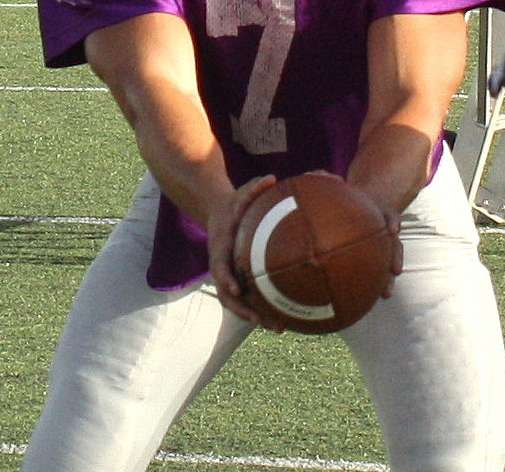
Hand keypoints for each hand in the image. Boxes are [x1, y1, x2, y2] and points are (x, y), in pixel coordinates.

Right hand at [207, 173, 288, 329]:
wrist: (220, 213)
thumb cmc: (234, 203)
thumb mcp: (241, 192)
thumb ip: (254, 186)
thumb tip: (271, 177)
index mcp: (220, 249)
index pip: (219, 268)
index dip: (226, 280)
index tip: (237, 289)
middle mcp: (223, 267)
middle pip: (228, 295)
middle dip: (244, 310)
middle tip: (262, 321)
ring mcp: (230, 276)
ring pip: (240, 303)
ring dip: (257, 317)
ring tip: (280, 328)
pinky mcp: (241, 279)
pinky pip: (250, 298)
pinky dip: (263, 309)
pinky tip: (285, 318)